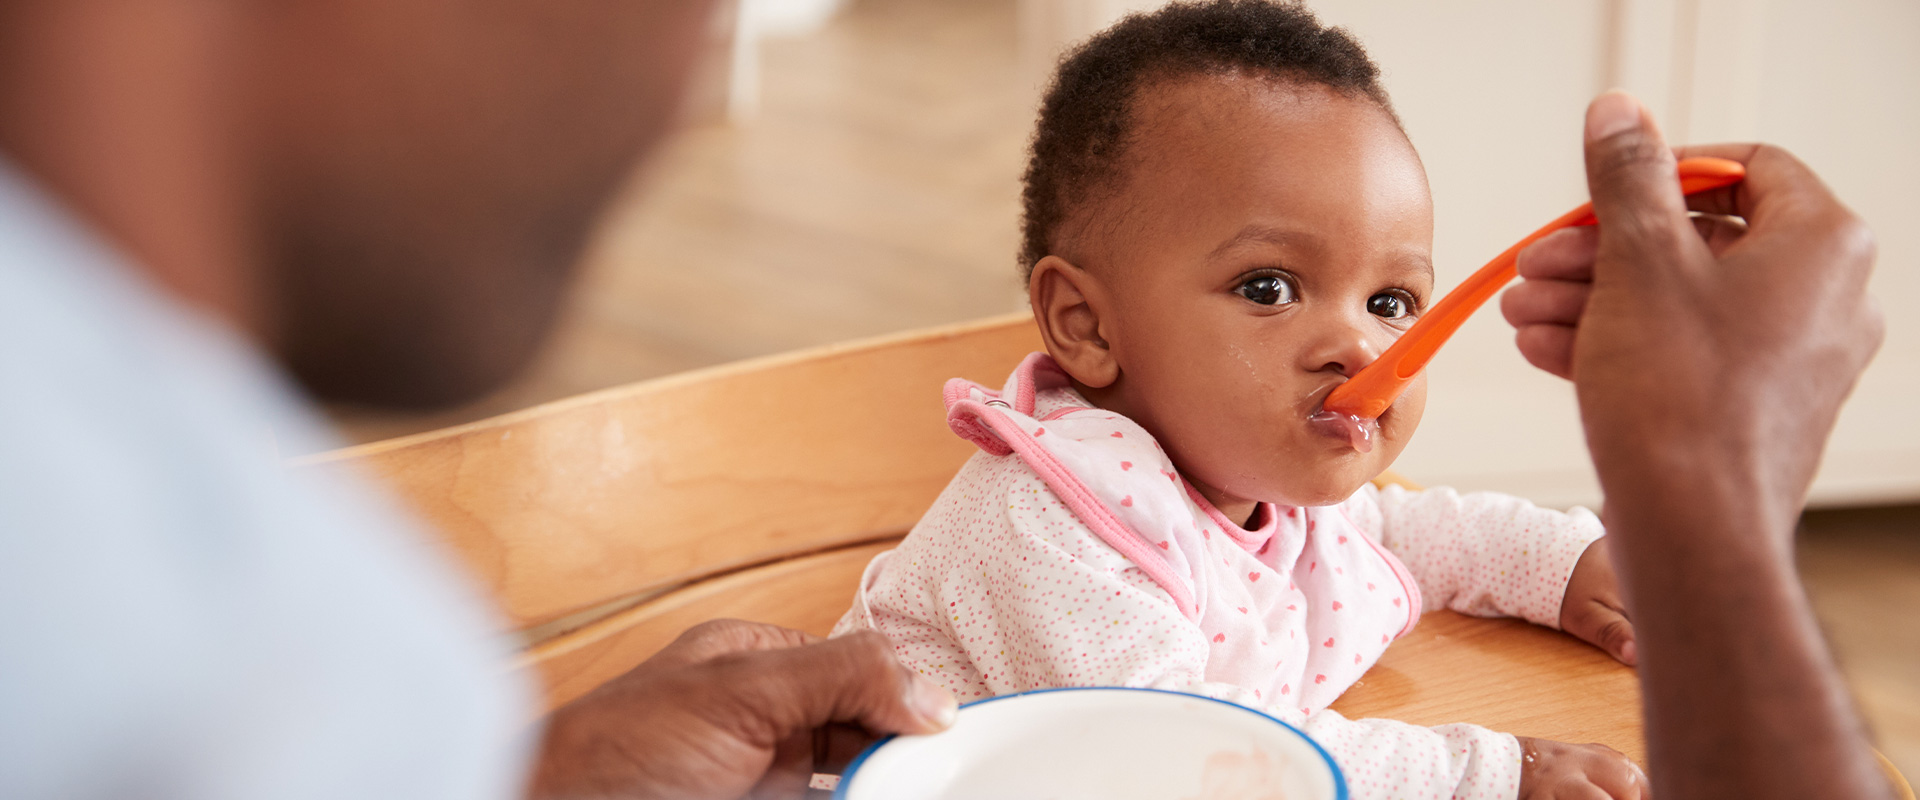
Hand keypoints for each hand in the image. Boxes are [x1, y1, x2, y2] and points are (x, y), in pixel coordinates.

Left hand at [530, 619, 956, 799]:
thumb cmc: (604, 763)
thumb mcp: (735, 695)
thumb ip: (838, 676)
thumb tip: (930, 694)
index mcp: (750, 665)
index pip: (858, 671)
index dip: (907, 702)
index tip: (954, 736)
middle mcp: (756, 727)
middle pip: (860, 737)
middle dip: (900, 757)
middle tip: (941, 775)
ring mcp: (753, 785)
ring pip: (845, 783)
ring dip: (880, 781)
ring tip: (928, 784)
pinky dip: (851, 796)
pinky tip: (881, 792)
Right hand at [1501, 92, 1891, 799]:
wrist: (1692, 529)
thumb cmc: (1679, 397)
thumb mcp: (1638, 260)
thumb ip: (1627, 177)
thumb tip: (1619, 114)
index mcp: (1822, 245)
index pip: (1747, 168)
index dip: (1662, 170)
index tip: (1599, 193)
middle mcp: (1825, 298)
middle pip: (1702, 238)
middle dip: (1603, 248)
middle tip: (1538, 261)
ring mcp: (1793, 359)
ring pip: (1682, 300)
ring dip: (1594, 296)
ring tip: (1522, 309)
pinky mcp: (1754, 407)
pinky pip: (1684, 351)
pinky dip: (1618, 341)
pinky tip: (1545, 346)